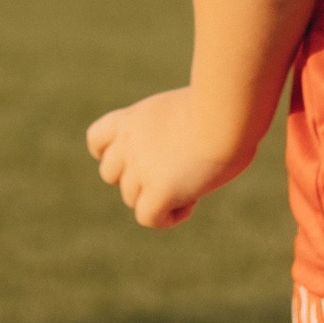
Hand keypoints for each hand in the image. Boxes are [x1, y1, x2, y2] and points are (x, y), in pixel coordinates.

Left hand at [85, 87, 246, 229]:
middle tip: (172, 172)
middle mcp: (128, 144)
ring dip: (158, 196)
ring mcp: (140, 169)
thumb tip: (187, 152)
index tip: (132, 157)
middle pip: (111, 175)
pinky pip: (149, 217)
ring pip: (132, 198)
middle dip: (136, 179)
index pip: (97, 139)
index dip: (109, 154)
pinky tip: (193, 201)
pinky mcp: (158, 191)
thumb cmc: (223, 105)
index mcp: (133, 118)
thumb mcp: (188, 108)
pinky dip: (168, 216)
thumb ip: (174, 130)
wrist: (226, 114)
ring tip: (192, 182)